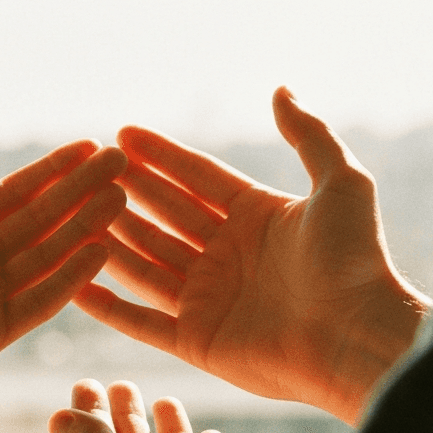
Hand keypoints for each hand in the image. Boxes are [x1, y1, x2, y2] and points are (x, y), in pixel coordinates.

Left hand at [0, 136, 126, 387]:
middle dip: (79, 195)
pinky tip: (100, 250)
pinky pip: (35, 304)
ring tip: (121, 200)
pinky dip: (69, 279)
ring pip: (44, 260)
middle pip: (37, 225)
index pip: (12, 198)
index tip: (90, 148)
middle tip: (121, 168)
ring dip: (83, 230)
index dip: (51, 173)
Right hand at [75, 87, 432, 424]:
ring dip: (113, 238)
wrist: (357, 335)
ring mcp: (210, 300)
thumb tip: (282, 90)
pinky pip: (142, 321)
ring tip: (74, 212)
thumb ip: (309, 136)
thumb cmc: (354, 260)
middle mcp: (229, 257)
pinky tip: (76, 282)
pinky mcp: (197, 341)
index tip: (121, 133)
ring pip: (147, 262)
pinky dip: (109, 305)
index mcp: (258, 218)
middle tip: (88, 167)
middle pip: (166, 216)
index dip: (161, 156)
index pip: (197, 179)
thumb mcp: (340, 182)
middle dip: (129, 191)